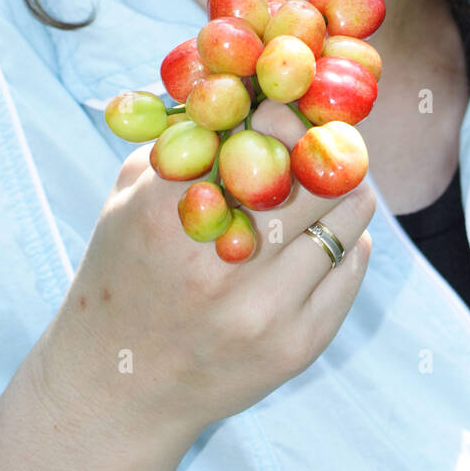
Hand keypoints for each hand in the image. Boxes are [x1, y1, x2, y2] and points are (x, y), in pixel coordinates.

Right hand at [34, 101, 375, 450]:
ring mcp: (263, 310)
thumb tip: (242, 81)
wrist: (118, 389)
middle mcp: (219, 264)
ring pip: (346, 215)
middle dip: (325, 143)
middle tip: (329, 132)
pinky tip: (330, 231)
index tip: (291, 102)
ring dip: (349, 186)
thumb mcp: (129, 199)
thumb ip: (180, 139)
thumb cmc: (125, 274)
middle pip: (312, 171)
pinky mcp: (297, 345)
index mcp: (167, 216)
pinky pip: (351, 265)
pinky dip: (349, 238)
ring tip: (337, 177)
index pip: (254, 136)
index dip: (282, 112)